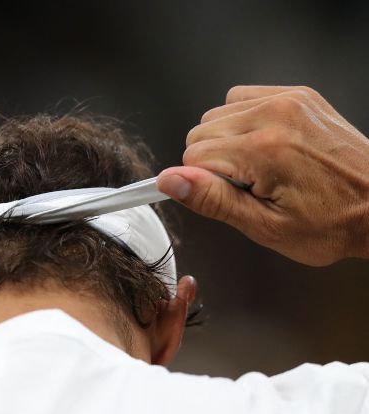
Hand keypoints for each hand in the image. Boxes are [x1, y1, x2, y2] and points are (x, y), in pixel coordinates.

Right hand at [157, 85, 368, 265]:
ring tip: (259, 168)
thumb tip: (172, 181)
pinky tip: (262, 146)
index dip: (201, 182)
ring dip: (226, 142)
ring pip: (216, 115)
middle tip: (248, 187)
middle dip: (213, 163)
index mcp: (265, 150)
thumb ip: (213, 200)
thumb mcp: (266, 226)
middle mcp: (275, 116)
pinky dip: (241, 122)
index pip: (192, 156)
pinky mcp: (296, 95)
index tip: (219, 196)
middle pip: (201, 132)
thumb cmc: (332, 222)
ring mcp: (288, 101)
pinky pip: (240, 98)